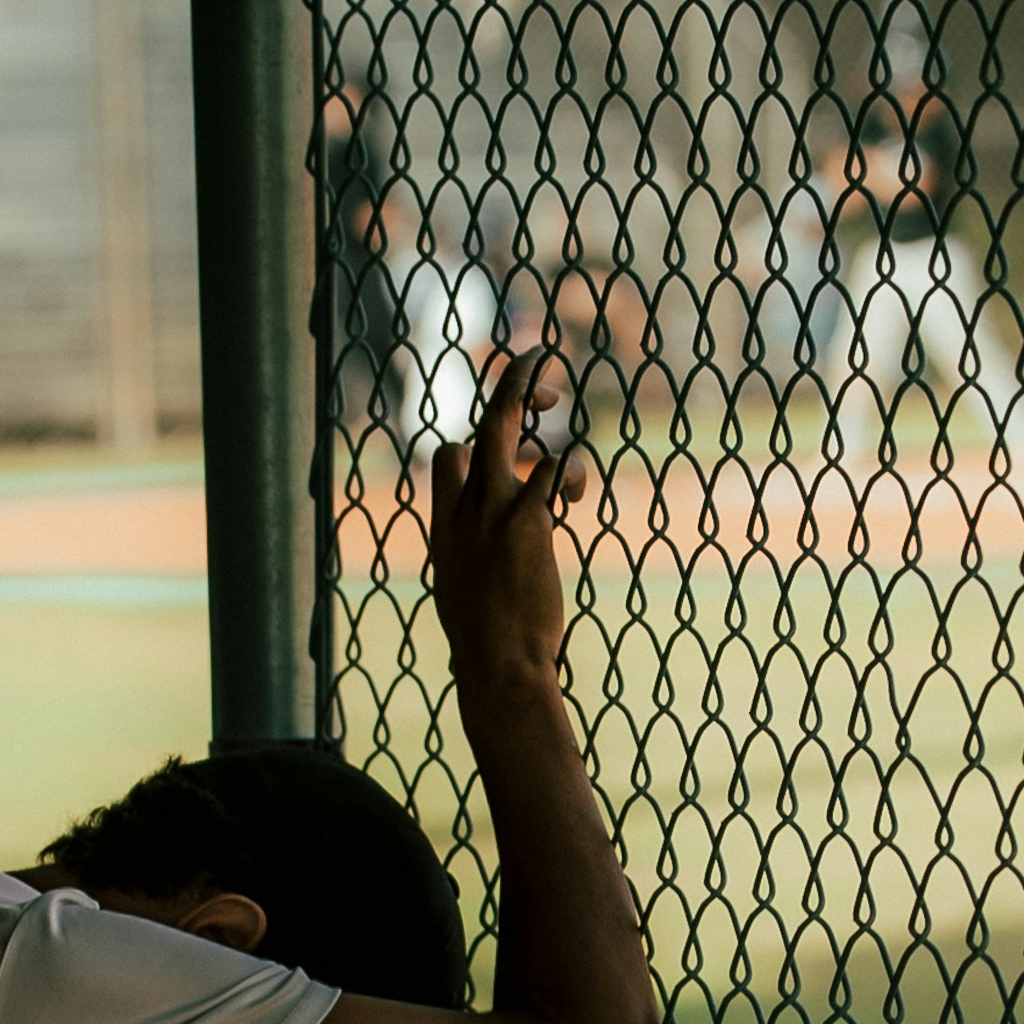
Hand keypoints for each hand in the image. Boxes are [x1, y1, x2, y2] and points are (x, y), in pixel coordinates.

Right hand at [426, 348, 582, 689]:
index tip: (505, 445)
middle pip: (483, 425)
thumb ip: (468, 557)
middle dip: (511, 386)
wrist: (498, 664)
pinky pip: (554, 468)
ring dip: (543, 431)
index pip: (451, 455)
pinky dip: (571, 475)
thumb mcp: (461, 590)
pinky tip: (578, 500)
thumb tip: (476, 562)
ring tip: (568, 462)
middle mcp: (465, 509)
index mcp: (444, 525)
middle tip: (539, 359)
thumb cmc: (485, 642)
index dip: (477, 440)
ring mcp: (494, 511)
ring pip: (510, 432)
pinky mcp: (529, 521)